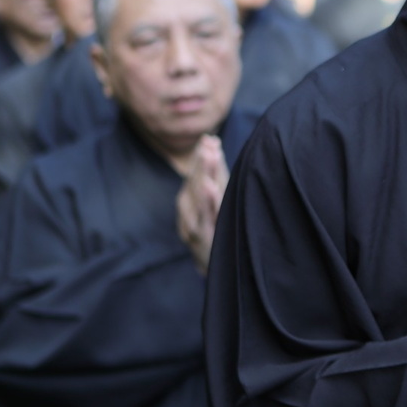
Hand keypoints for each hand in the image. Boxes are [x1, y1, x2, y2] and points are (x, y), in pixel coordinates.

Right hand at [176, 135, 228, 273]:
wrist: (208, 267)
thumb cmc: (213, 234)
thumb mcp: (214, 210)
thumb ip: (216, 183)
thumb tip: (214, 151)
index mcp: (194, 202)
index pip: (200, 176)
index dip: (205, 158)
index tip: (211, 138)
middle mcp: (190, 210)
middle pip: (196, 180)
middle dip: (203, 160)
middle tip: (209, 141)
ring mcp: (194, 222)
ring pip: (199, 194)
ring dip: (204, 173)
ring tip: (210, 154)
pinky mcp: (201, 235)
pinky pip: (204, 215)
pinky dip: (207, 200)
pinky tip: (210, 185)